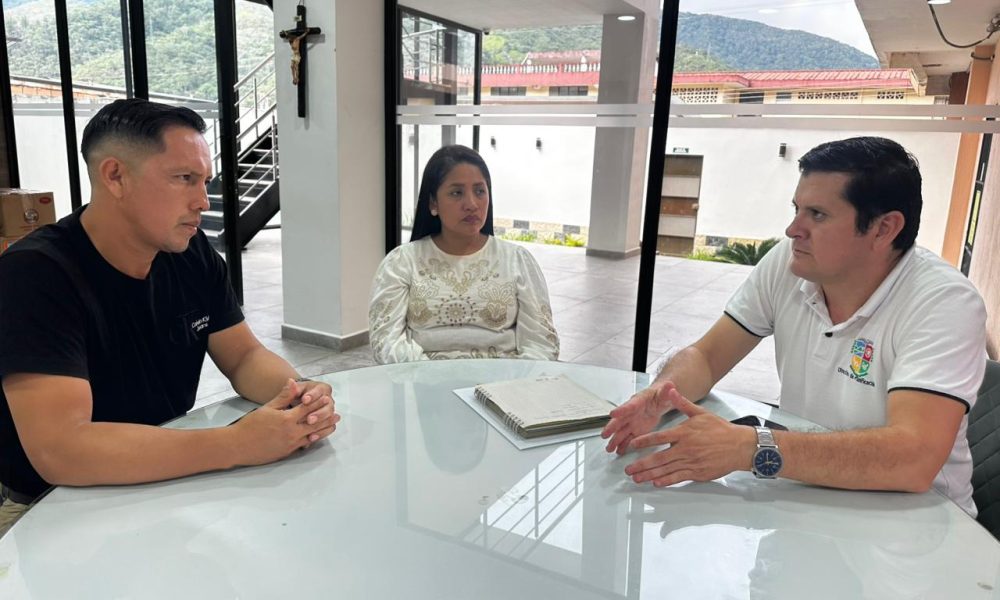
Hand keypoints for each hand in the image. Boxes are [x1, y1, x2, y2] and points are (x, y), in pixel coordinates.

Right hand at [231, 379, 340, 465]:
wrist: (238, 446)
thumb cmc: (250, 425)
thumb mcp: (267, 408)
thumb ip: (283, 396)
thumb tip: (293, 382)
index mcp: (287, 419)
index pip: (307, 408)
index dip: (318, 403)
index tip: (327, 399)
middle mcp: (291, 433)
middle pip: (314, 424)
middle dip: (326, 418)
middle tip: (337, 414)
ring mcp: (290, 444)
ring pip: (312, 436)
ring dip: (324, 430)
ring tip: (332, 426)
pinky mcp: (287, 453)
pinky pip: (304, 445)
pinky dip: (312, 440)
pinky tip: (317, 437)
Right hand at [601, 381, 673, 454]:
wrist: (659, 400)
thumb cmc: (660, 395)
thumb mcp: (665, 392)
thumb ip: (666, 391)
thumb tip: (670, 385)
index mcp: (639, 401)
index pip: (629, 405)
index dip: (621, 410)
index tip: (613, 414)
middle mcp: (632, 412)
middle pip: (620, 420)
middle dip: (612, 427)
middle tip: (605, 434)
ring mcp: (632, 422)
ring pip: (621, 431)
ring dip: (615, 440)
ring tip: (609, 448)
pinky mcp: (636, 430)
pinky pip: (628, 438)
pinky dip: (623, 445)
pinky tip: (618, 451)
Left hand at [623, 387, 754, 486]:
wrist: (740, 446)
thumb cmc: (721, 430)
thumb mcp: (701, 413)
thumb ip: (682, 404)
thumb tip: (671, 390)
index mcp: (684, 433)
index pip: (658, 438)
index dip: (643, 442)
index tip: (631, 445)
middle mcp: (685, 449)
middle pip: (658, 458)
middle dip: (641, 465)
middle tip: (628, 469)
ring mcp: (691, 462)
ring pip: (666, 470)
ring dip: (649, 475)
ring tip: (636, 478)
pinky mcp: (697, 473)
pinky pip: (678, 478)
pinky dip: (666, 481)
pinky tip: (656, 482)